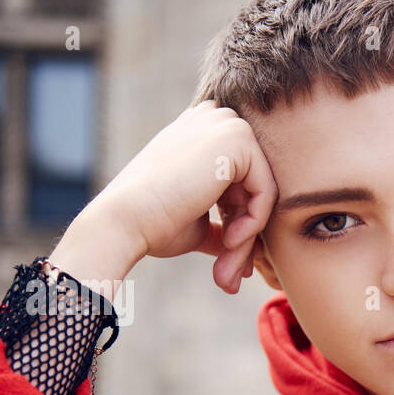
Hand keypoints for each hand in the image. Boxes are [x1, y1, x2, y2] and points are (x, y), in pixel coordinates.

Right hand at [91, 99, 278, 294]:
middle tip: (229, 275)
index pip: (245, 180)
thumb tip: (253, 253)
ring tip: (228, 267)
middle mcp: (214, 119)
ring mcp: (226, 124)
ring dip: (249, 236)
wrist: (126, 220)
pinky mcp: (237, 138)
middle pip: (256, 186)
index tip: (227, 254)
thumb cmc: (155, 223)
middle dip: (246, 234)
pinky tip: (231, 239)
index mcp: (203, 133)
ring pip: (263, 191)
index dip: (238, 221)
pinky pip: (267, 191)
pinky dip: (254, 224)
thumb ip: (228, 227)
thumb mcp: (199, 223)